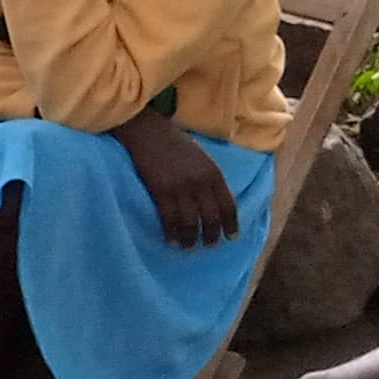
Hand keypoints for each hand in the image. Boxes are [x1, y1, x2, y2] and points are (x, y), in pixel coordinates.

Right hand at [116, 110, 241, 247]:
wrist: (148, 131)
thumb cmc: (173, 142)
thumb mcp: (201, 158)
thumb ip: (208, 178)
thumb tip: (211, 201)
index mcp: (214, 174)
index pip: (228, 206)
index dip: (230, 224)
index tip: (230, 237)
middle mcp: (201, 183)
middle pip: (211, 217)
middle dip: (212, 235)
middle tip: (210, 246)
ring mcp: (181, 188)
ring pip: (191, 222)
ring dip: (191, 238)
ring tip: (190, 248)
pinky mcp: (162, 191)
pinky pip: (170, 219)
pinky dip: (172, 232)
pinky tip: (171, 240)